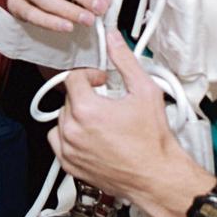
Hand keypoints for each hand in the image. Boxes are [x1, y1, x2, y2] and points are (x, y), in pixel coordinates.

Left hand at [49, 31, 209, 207]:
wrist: (157, 176)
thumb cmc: (153, 141)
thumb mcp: (145, 91)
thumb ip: (125, 61)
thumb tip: (113, 40)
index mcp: (86, 110)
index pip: (73, 78)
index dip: (89, 74)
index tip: (102, 80)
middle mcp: (72, 130)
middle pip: (68, 98)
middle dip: (86, 95)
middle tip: (107, 101)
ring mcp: (69, 150)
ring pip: (62, 119)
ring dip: (76, 115)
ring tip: (99, 119)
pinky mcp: (70, 165)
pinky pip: (58, 142)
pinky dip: (69, 136)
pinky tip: (90, 135)